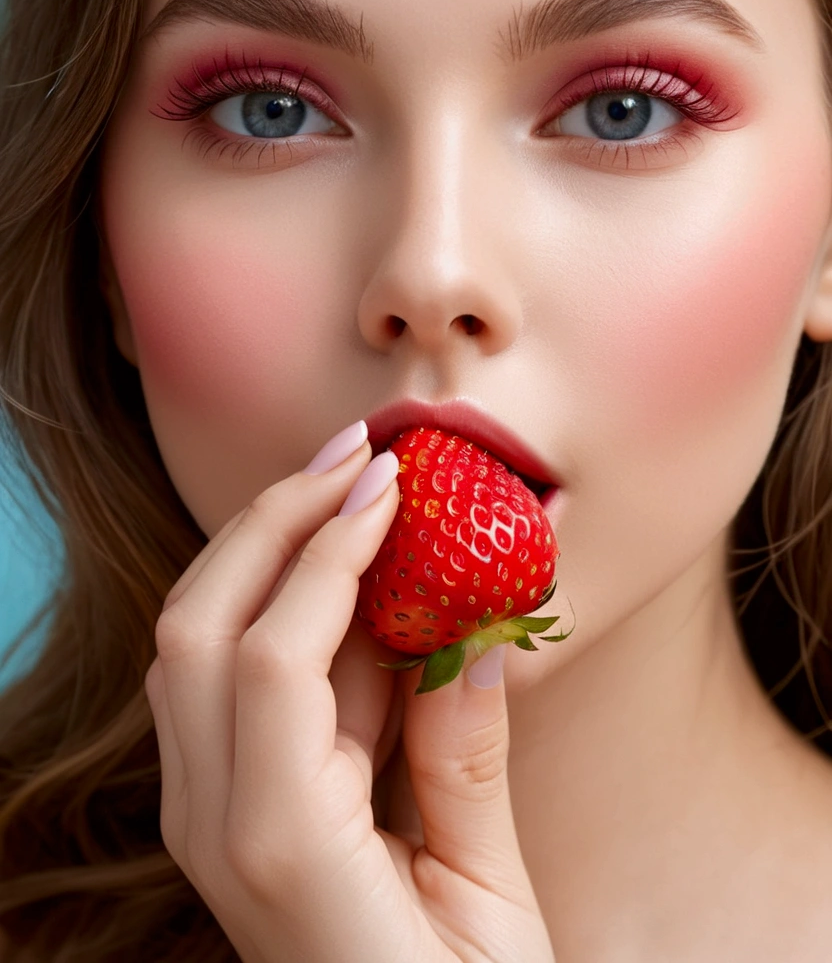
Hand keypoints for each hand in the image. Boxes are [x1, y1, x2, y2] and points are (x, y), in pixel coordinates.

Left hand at [144, 430, 554, 962]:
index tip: (390, 483)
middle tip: (355, 459)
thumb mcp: (488, 905)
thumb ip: (468, 761)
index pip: (273, 650)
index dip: (329, 547)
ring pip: (194, 643)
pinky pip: (228, 681)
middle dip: (272, 520)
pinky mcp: (224, 812)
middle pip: (197, 624)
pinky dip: (279, 610)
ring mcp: (207, 819)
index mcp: (279, 846)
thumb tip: (472, 631)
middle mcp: (215, 824)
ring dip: (265, 552)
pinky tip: (352, 583)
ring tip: (349, 493)